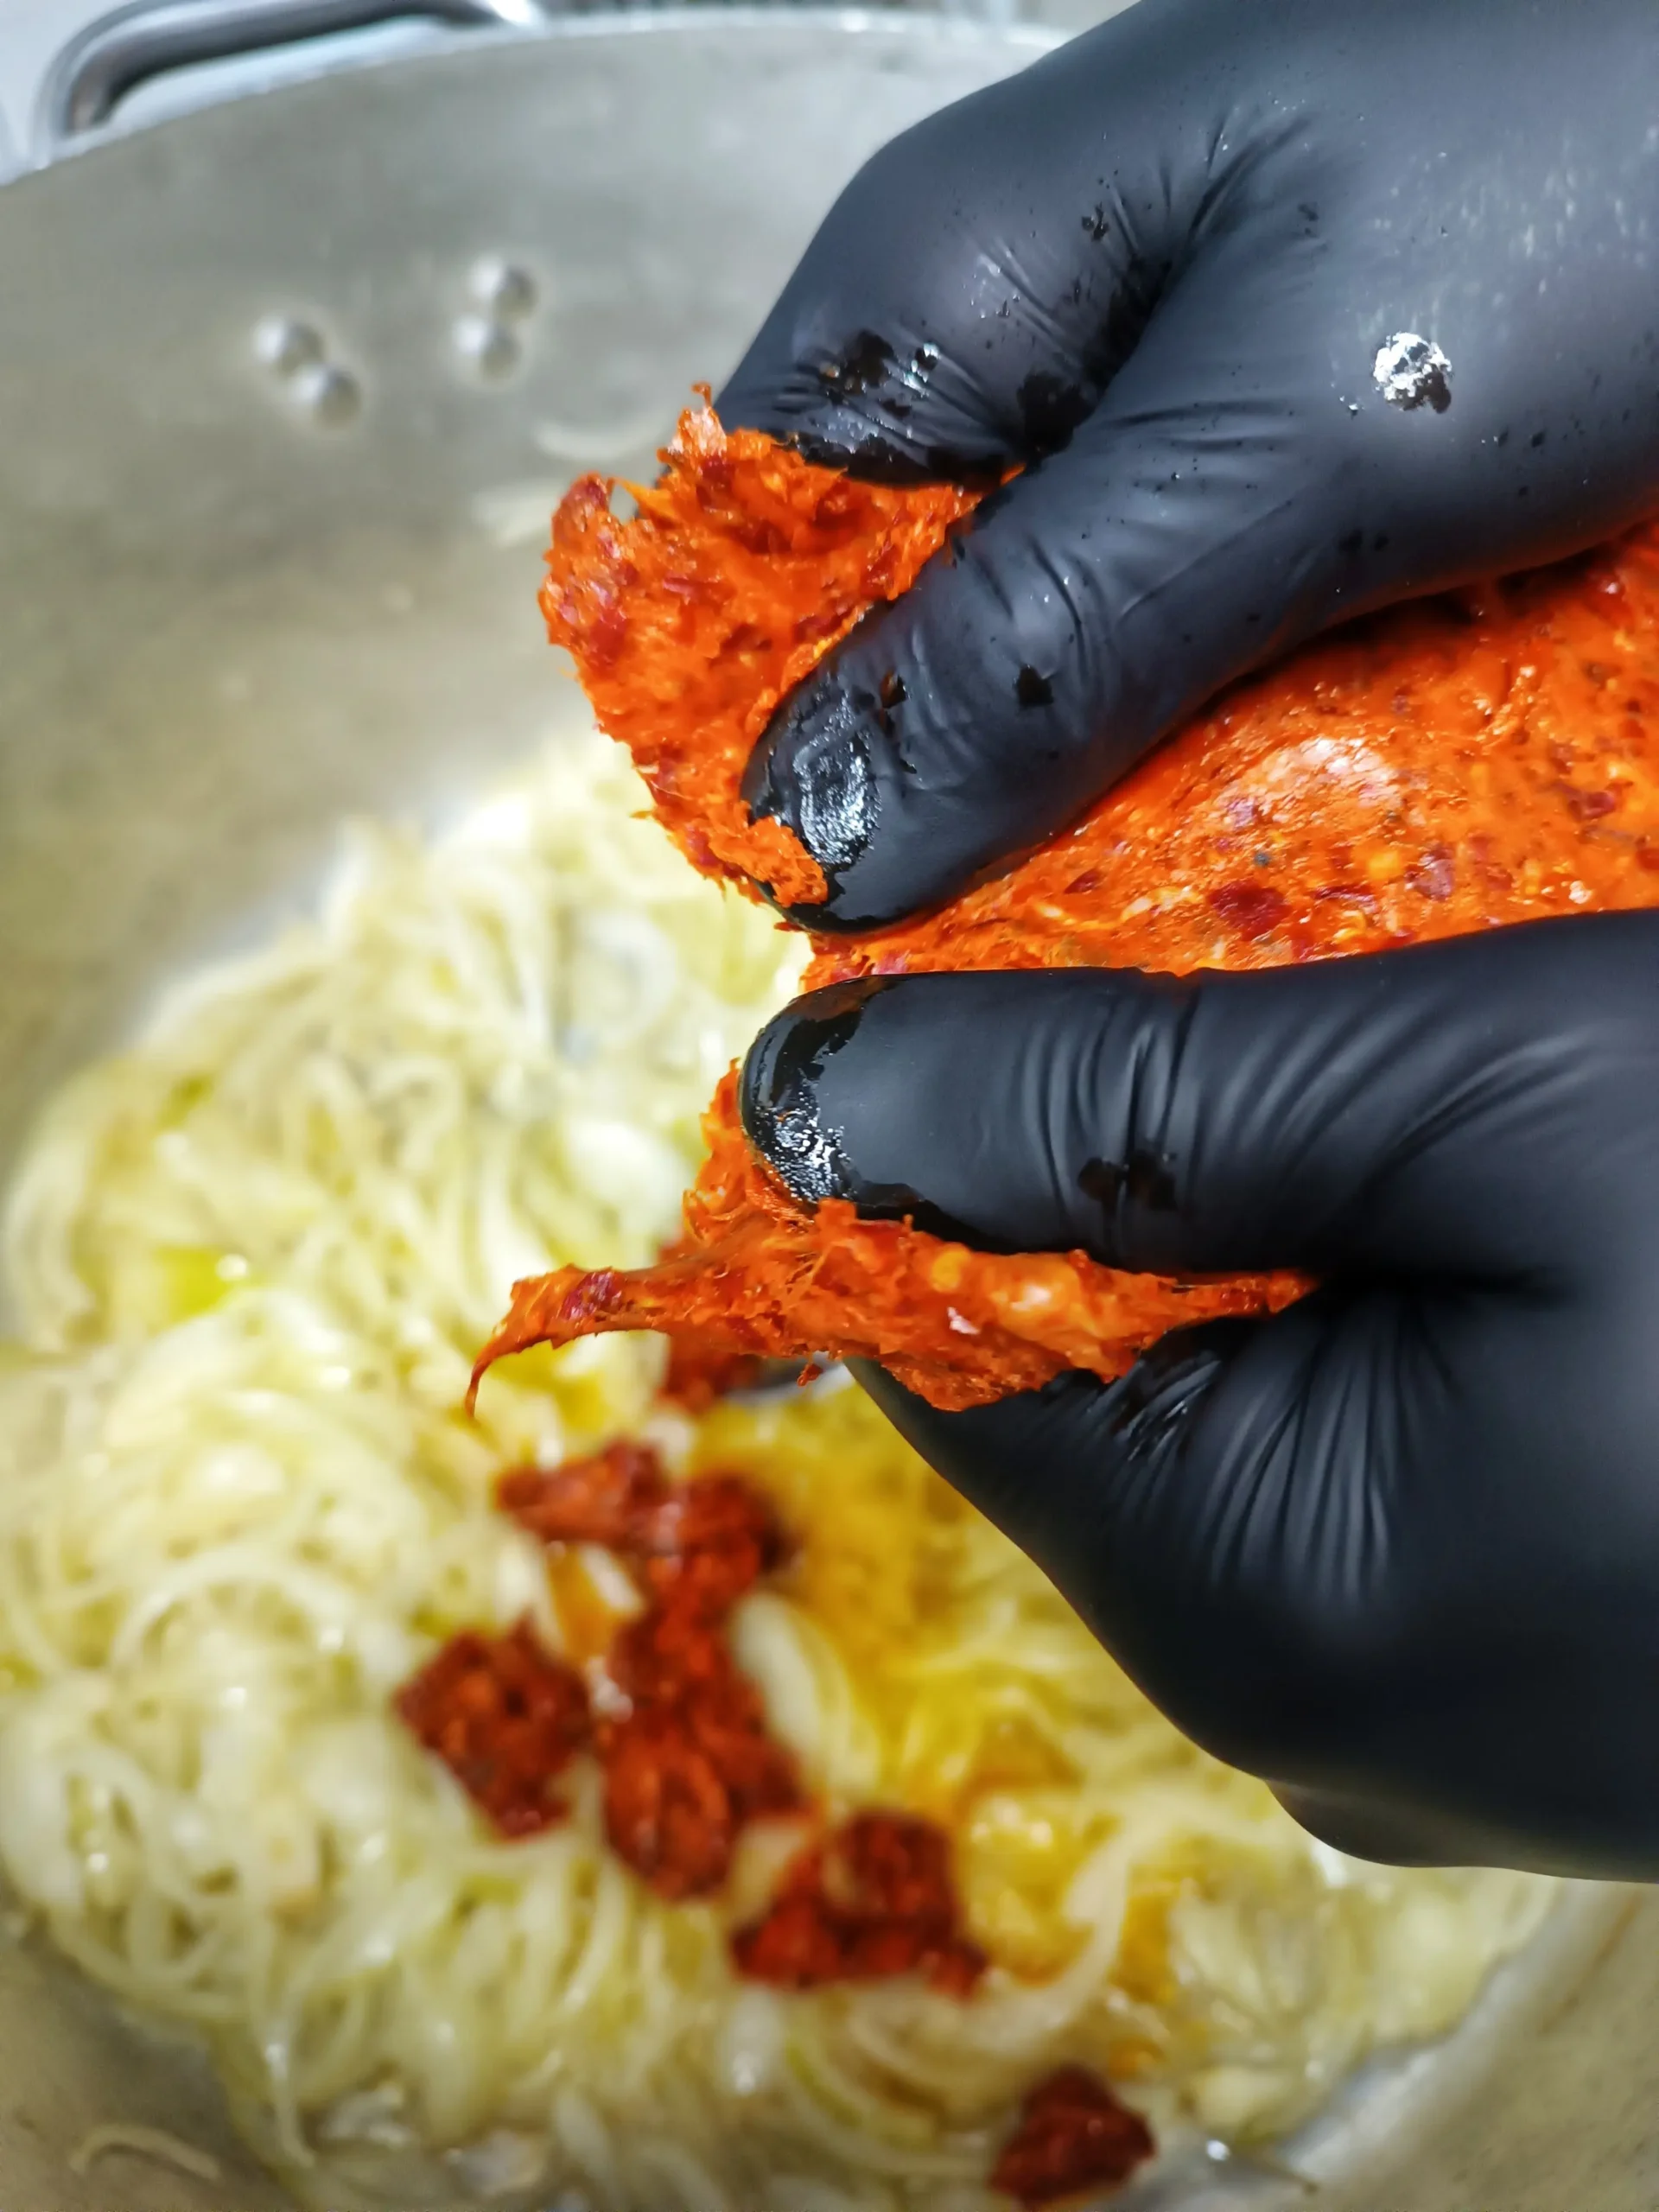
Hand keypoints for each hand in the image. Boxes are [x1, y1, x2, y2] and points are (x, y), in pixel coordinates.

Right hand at [720, 0, 1658, 928]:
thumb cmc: (1597, 150)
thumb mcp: (1296, 432)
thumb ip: (1038, 642)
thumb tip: (812, 834)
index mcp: (949, 282)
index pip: (748, 554)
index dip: (787, 746)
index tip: (868, 917)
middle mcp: (1030, 347)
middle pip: (909, 629)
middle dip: (976, 793)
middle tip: (1063, 939)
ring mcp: (1169, 409)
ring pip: (1066, 659)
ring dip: (1126, 786)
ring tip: (1197, 904)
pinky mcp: (1294, 465)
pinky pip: (1206, 645)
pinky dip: (1245, 744)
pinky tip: (1304, 821)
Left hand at [739, 915, 1658, 1876]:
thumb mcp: (1474, 1103)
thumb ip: (1111, 1104)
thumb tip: (802, 1098)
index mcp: (1240, 1603)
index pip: (931, 1354)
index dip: (942, 1137)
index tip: (1009, 962)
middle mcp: (1310, 1709)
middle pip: (1087, 1384)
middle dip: (1134, 1167)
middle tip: (1269, 979)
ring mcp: (1444, 1714)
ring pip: (1244, 1410)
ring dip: (1278, 1228)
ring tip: (1408, 1082)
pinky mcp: (1543, 1671)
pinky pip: (1375, 1464)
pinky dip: (1386, 1315)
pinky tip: (1500, 1212)